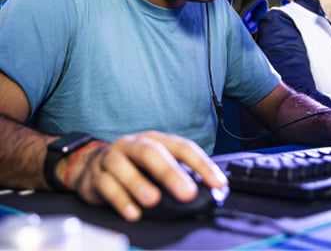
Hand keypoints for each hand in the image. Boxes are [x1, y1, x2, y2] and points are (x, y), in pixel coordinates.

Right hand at [62, 131, 227, 220]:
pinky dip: (120, 200)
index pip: (182, 147)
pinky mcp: (96, 175)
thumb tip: (208, 191)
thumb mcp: (156, 164)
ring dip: (138, 183)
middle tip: (188, 193)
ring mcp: (113, 157)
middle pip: (152, 153)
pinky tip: (132, 213)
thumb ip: (178, 173)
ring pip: (123, 166)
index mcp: (155, 140)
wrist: (90, 165)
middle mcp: (134, 144)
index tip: (218, 183)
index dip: (202, 164)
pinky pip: (106, 186)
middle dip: (171, 172)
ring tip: (153, 200)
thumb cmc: (133, 165)